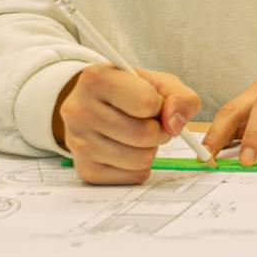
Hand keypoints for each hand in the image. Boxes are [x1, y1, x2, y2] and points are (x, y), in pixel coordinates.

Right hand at [53, 64, 199, 184]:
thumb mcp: (159, 82)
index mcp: (96, 78)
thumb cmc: (131, 91)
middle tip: (152, 124)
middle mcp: (78, 110)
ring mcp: (77, 142)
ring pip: (140, 159)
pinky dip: (140, 167)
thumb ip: (180, 96)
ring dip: (151, 149)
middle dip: (160, 131)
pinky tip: (128, 150)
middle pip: (145, 134)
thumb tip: (174, 125)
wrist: (98, 106)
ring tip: (139, 135)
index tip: (154, 104)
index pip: (147, 102)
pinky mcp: (85, 169)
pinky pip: (133, 177)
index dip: (160, 106)